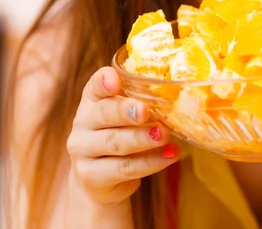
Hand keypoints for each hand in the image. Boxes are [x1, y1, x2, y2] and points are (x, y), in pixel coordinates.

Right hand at [66, 67, 178, 205]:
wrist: (101, 181)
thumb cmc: (121, 137)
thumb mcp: (127, 117)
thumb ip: (143, 104)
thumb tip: (178, 97)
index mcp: (93, 101)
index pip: (95, 86)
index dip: (104, 81)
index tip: (115, 80)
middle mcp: (83, 123)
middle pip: (103, 114)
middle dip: (125, 112)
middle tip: (145, 111)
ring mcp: (83, 151)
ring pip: (114, 142)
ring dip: (142, 138)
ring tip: (164, 135)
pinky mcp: (91, 176)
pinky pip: (123, 168)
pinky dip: (150, 162)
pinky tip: (169, 155)